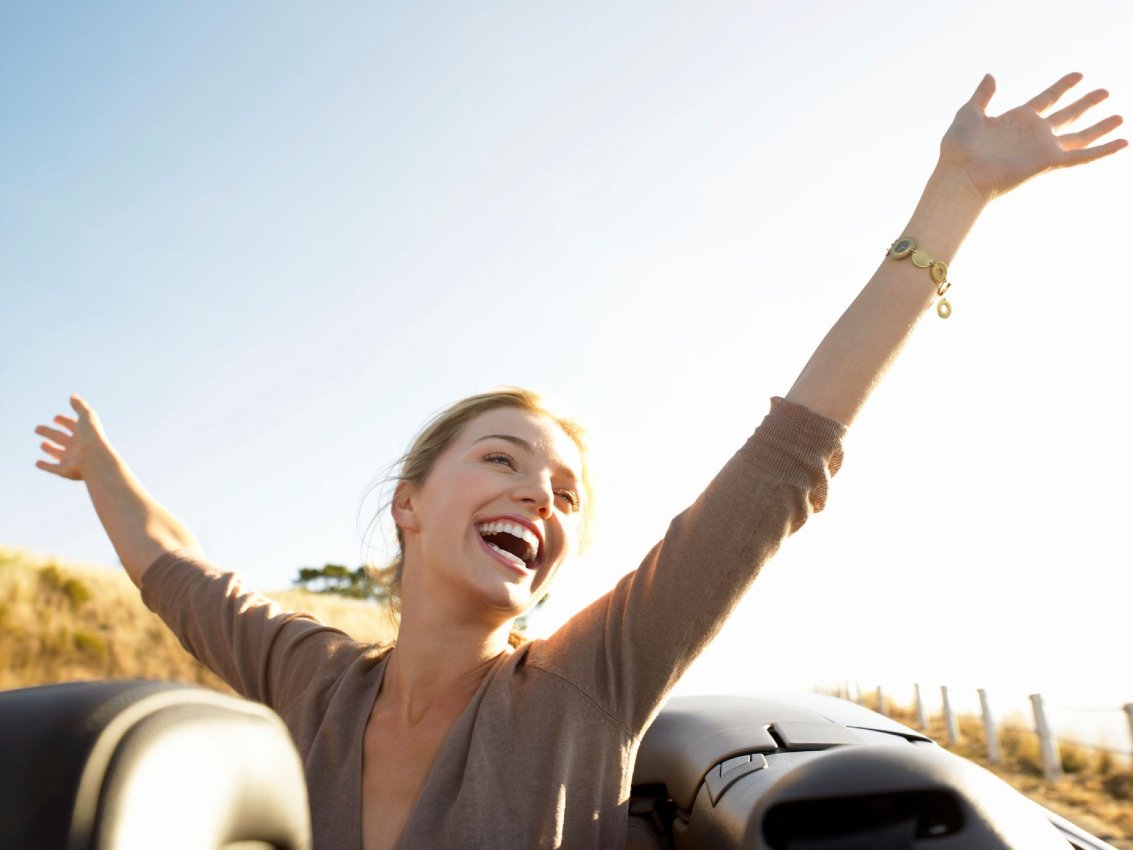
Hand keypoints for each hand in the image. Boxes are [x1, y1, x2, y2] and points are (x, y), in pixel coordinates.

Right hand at [35, 395, 110, 480]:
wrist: (95, 459)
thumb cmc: (92, 436)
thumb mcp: (87, 416)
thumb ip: (79, 405)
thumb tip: (72, 396)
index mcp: (84, 433)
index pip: (72, 425)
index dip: (64, 421)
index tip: (55, 418)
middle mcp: (78, 446)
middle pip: (61, 438)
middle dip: (49, 432)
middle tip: (37, 428)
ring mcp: (71, 459)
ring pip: (58, 453)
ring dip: (50, 449)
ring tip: (42, 445)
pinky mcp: (65, 471)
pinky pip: (53, 468)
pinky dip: (45, 466)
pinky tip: (37, 463)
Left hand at [939, 72, 1125, 202]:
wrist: (961, 175)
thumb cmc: (959, 149)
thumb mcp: (969, 114)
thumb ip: (983, 96)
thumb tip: (991, 75)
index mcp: (1017, 120)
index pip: (1046, 99)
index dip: (1062, 87)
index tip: (1079, 75)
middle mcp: (1033, 134)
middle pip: (1067, 114)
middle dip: (1085, 103)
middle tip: (1104, 92)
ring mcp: (1043, 149)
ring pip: (1080, 135)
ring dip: (1100, 127)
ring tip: (1119, 116)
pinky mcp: (1049, 163)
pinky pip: (1082, 157)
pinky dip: (1103, 150)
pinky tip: (1123, 142)